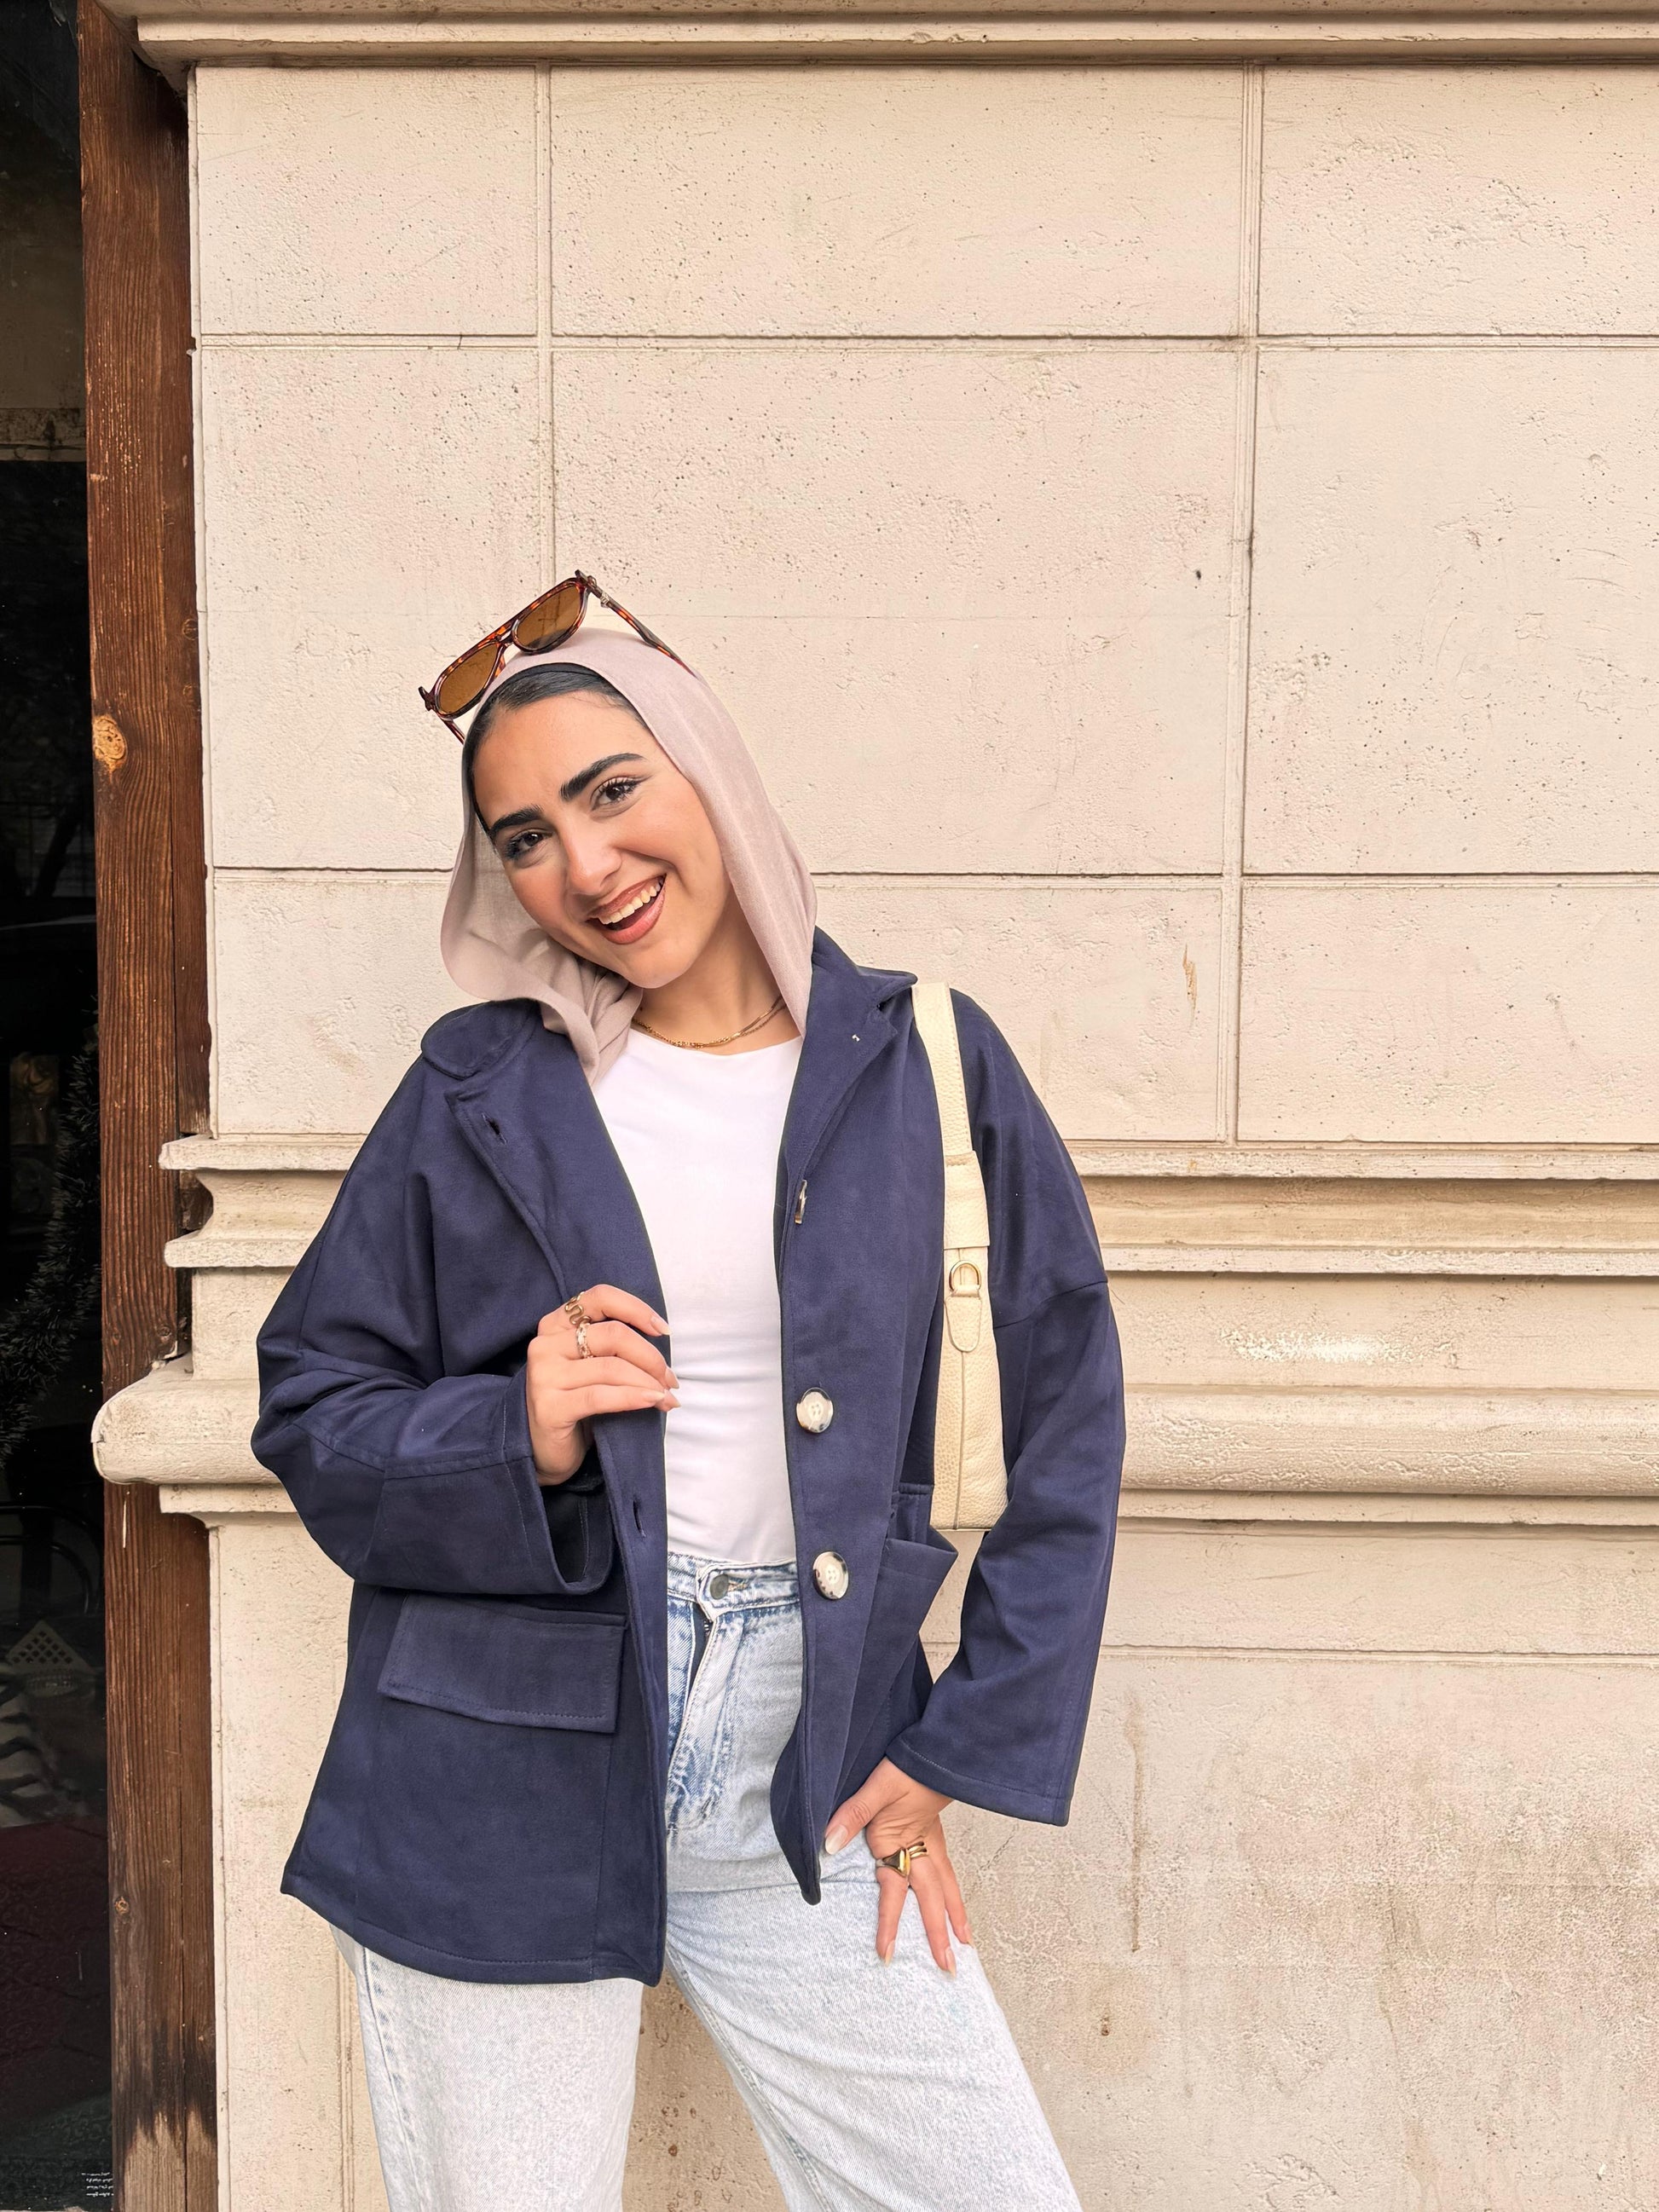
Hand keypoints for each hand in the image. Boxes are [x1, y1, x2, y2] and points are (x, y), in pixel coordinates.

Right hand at [526, 1284, 676, 1484]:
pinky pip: (601, 1396)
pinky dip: (633, 1397)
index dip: (636, 1309)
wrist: (542, 1449)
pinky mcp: (549, 1408)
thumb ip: (611, 1346)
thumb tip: (661, 1342)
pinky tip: (653, 1402)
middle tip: (670, 1380)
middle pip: (613, 1335)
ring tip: (667, 1397)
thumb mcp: (589, 1364)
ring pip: (612, 1368)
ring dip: (648, 1382)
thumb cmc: (574, 1402)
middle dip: (651, 1357)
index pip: (600, 1297)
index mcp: (555, 1325)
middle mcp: (545, 1345)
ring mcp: (544, 1376)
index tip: (664, 1330)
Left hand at [825, 1757, 970, 1971]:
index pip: (894, 1892)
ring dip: (955, 1917)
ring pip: (948, 1888)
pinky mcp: (936, 1835)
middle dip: (938, 1935)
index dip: (889, 1923)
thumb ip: (851, 1815)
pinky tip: (956, 1903)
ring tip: (965, 1943)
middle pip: (932, 1900)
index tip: (885, 1954)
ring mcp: (933, 1843)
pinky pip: (948, 1873)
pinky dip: (954, 1894)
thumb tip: (829, 1843)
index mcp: (904, 1843)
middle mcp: (923, 1850)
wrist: (932, 1751)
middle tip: (947, 1968)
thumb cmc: (904, 1768)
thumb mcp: (875, 1788)